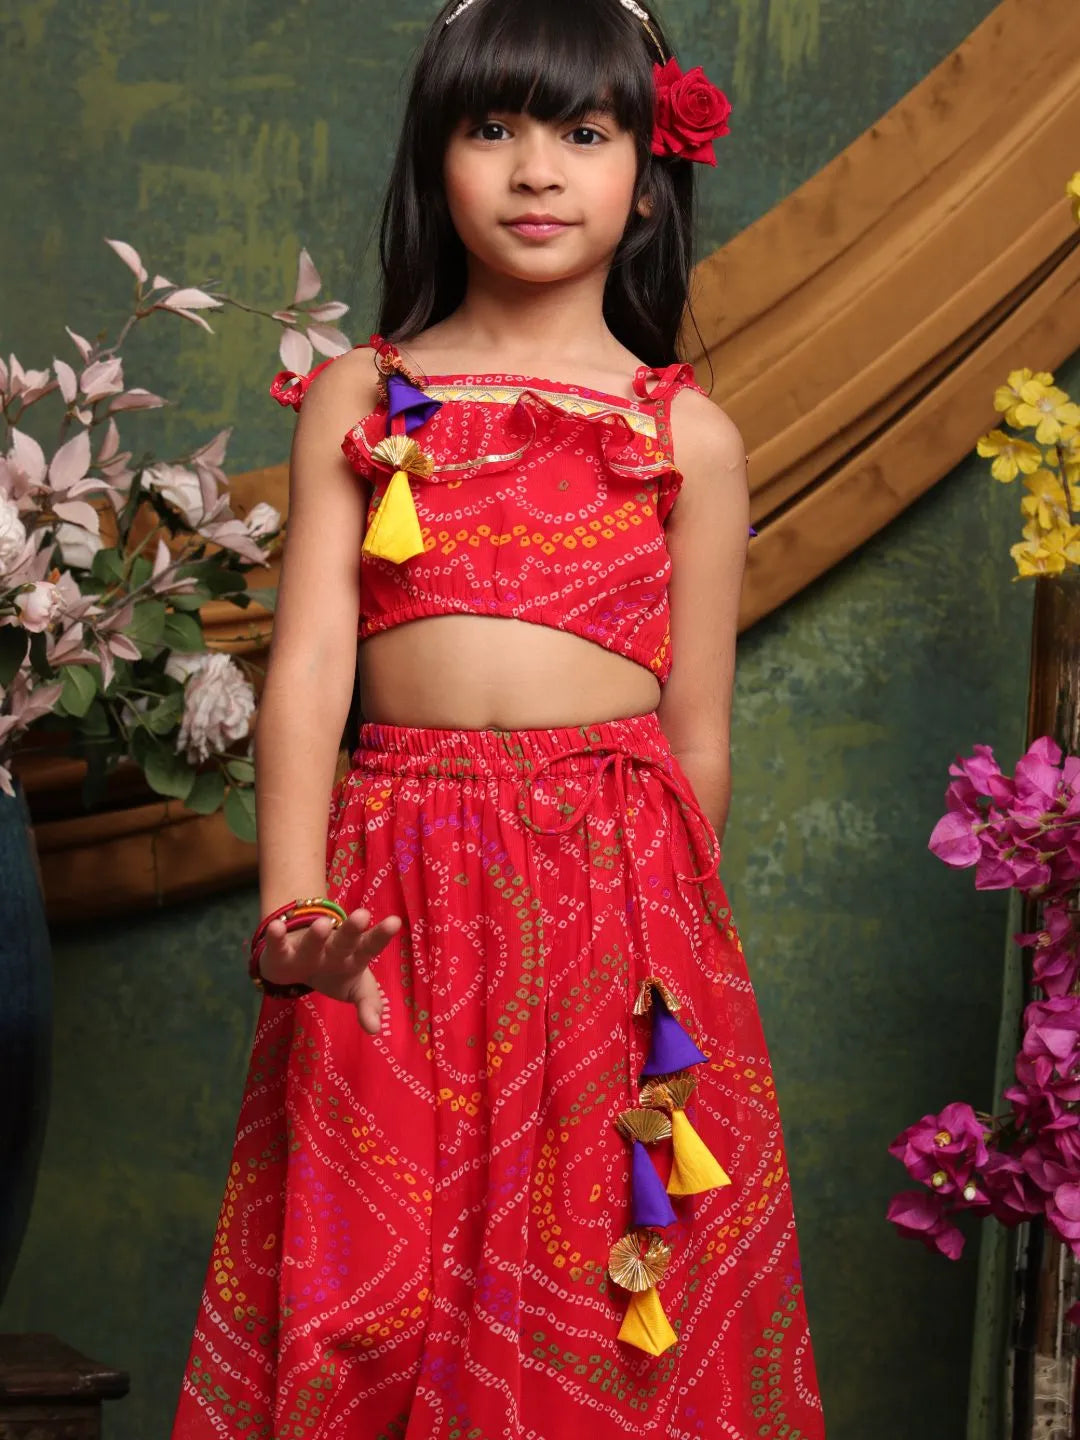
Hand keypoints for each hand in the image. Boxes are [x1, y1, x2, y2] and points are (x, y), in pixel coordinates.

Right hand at [257, 906, 402, 1033]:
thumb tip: (375, 1029)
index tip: (395, 921)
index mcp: (355, 956)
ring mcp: (307, 948)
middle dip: (352, 929)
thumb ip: (369, 1005)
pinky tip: (276, 928)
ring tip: (323, 924)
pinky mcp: (281, 953)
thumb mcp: (357, 990)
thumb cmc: (336, 974)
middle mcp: (333, 948)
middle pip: (344, 940)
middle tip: (363, 915)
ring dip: (317, 935)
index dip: (381, 936)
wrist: (299, 966)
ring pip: (313, 941)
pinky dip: (276, 937)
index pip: (370, 946)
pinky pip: (278, 945)